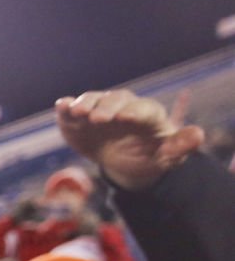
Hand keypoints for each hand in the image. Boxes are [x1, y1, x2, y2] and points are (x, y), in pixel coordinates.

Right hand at [55, 89, 204, 191]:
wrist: (126, 162)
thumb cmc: (150, 157)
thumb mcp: (167, 157)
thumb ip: (180, 146)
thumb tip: (198, 136)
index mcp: (148, 115)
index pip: (143, 109)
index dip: (135, 111)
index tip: (125, 118)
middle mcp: (124, 106)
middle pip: (116, 99)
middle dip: (106, 107)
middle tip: (97, 119)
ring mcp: (100, 110)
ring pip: (94, 99)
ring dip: (85, 104)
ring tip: (76, 112)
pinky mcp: (80, 119)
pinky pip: (73, 109)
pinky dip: (66, 107)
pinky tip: (61, 107)